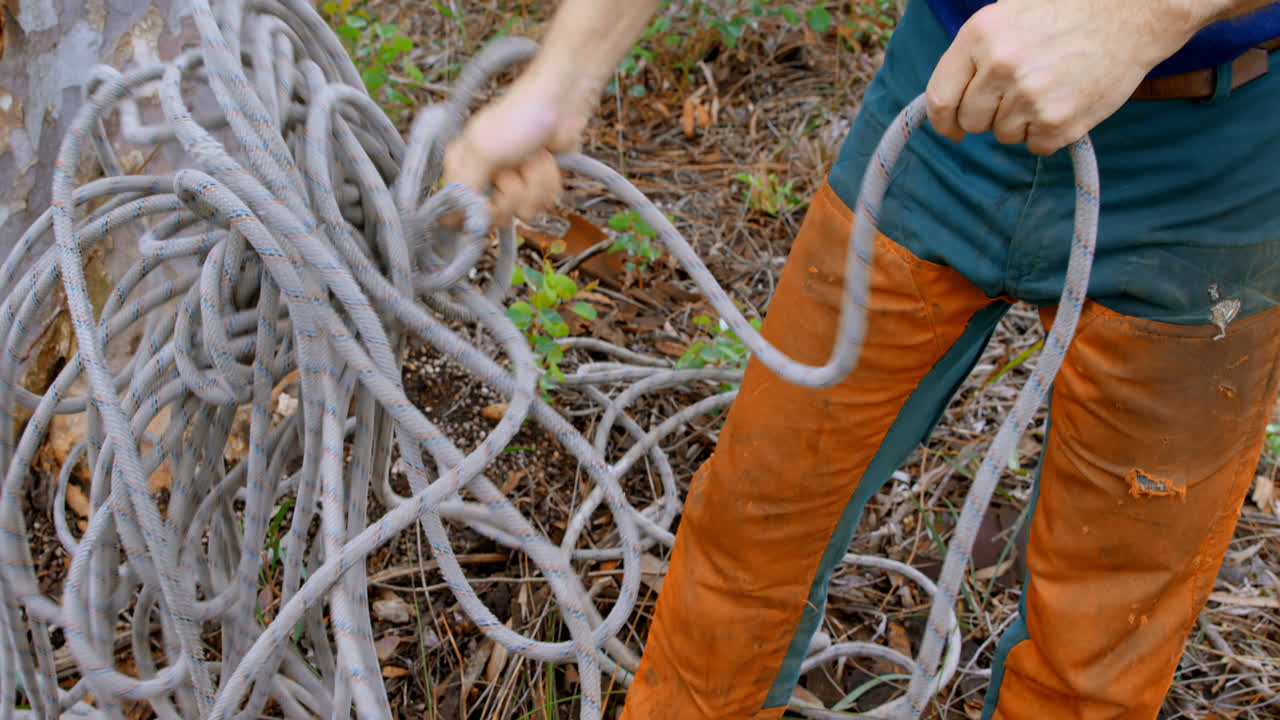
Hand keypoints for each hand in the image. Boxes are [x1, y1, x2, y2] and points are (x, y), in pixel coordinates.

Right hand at [442, 71, 591, 227]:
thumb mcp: (482, 151)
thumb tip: (450, 222)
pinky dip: (550, 181)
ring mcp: (513, 184)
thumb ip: (464, 187)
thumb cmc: (518, 116)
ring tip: (534, 156)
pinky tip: (548, 160)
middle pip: (496, 218)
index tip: (489, 201)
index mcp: (461, 169)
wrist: (561, 102)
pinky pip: (544, 203)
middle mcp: (484, 180)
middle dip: (513, 192)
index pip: (457, 214)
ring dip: (536, 183)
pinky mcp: (538, 185)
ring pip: (524, 212)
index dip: (477, 214)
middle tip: (514, 166)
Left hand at [925, 0, 1204, 154]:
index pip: (940, 97)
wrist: (1134, 11)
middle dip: (990, 116)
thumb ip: (975, 54)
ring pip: (1005, 135)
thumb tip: (949, 99)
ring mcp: (1029, 96)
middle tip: (1020, 94)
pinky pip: (1036, 146)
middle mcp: (999, 66)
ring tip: (1052, 87)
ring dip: (1023, 121)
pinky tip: (1068, 100)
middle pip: (972, 121)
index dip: (943, 120)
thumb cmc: (1069, 10)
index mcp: (979, 35)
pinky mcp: (1058, 121)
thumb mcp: (1008, 15)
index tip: (951, 129)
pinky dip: (1050, 133)